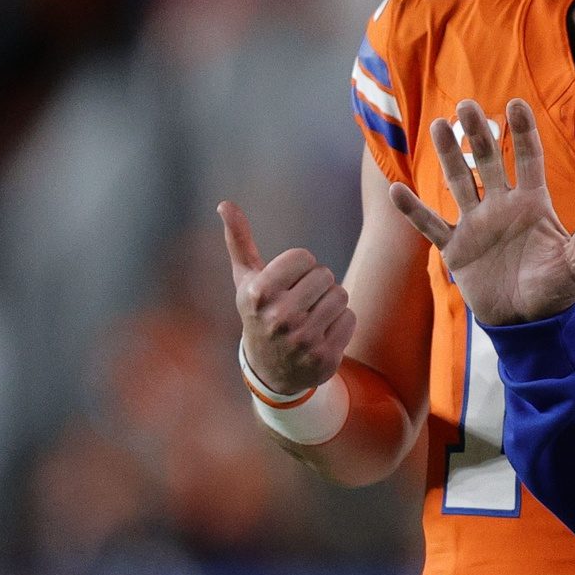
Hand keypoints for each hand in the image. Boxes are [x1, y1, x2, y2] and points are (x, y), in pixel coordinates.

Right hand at [219, 199, 356, 392]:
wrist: (271, 370)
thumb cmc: (260, 313)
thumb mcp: (246, 280)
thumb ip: (238, 241)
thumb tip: (224, 204)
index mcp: (257, 295)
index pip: (303, 257)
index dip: (300, 267)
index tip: (287, 283)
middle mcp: (279, 318)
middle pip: (325, 275)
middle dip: (317, 284)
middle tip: (301, 302)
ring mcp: (303, 341)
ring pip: (341, 296)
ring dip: (330, 302)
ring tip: (312, 316)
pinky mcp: (325, 358)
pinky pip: (350, 319)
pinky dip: (341, 323)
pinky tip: (322, 333)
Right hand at [389, 98, 574, 325]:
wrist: (528, 322)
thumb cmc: (556, 290)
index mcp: (533, 204)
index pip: (529, 159)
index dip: (522, 132)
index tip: (515, 104)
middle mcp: (502, 207)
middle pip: (489, 162)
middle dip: (479, 134)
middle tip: (468, 105)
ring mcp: (476, 225)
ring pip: (459, 182)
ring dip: (449, 156)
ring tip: (438, 125)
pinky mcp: (456, 248)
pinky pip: (431, 225)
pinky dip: (414, 211)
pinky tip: (396, 191)